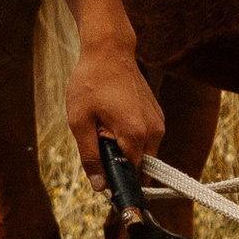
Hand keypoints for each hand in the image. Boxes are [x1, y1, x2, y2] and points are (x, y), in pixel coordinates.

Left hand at [65, 26, 164, 186]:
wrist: (109, 51)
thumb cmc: (90, 82)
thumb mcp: (80, 121)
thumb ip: (90, 156)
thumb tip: (100, 187)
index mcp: (136, 135)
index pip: (134, 176)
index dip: (117, 181)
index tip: (103, 177)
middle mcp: (154, 131)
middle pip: (141, 167)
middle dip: (120, 164)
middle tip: (98, 141)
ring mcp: (158, 122)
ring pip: (144, 153)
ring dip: (125, 149)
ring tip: (104, 126)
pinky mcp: (157, 114)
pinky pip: (146, 138)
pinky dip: (131, 137)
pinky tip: (114, 118)